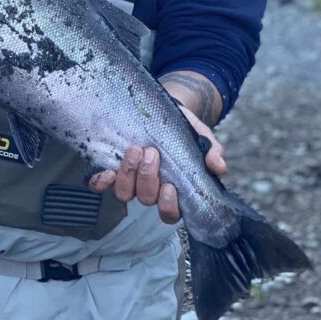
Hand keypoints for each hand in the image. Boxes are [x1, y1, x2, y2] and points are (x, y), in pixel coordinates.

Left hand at [89, 107, 225, 223]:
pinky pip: (100, 184)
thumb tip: (220, 166)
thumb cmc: (181, 127)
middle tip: (151, 153)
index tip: (170, 186)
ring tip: (135, 149)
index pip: (170, 212)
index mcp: (173, 188)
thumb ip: (211, 151)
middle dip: (147, 178)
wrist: (159, 107)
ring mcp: (128, 180)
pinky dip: (101, 181)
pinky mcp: (110, 168)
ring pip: (124, 193)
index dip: (168, 206)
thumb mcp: (199, 135)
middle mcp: (149, 189)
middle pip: (146, 199)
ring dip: (128, 174)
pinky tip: (106, 170)